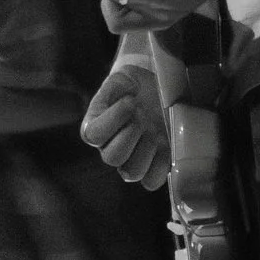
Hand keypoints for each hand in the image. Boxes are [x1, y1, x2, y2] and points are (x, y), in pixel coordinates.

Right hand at [81, 60, 169, 189]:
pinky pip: (151, 181)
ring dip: (147, 151)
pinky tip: (165, 145)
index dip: (115, 118)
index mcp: (95, 126)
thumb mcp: (123, 78)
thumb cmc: (136, 86)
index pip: (94, 134)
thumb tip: (127, 96)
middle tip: (144, 115)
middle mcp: (108, 147)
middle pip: (112, 157)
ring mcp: (129, 160)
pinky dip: (160, 166)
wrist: (155, 93)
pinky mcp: (150, 167)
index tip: (131, 100)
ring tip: (155, 131)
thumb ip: (116, 86)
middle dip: (132, 134)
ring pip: (132, 173)